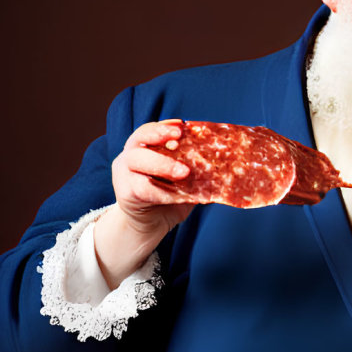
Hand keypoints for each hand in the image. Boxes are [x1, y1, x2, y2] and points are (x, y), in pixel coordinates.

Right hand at [94, 120, 195, 286]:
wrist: (150, 226)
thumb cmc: (169, 198)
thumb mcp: (186, 182)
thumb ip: (198, 171)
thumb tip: (228, 167)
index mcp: (145, 148)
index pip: (151, 130)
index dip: (164, 126)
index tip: (182, 125)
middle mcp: (130, 156)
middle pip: (140, 139)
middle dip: (160, 136)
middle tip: (179, 139)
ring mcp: (123, 174)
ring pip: (138, 160)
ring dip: (163, 164)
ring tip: (184, 172)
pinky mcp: (125, 193)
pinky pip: (143, 188)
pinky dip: (162, 192)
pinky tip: (176, 196)